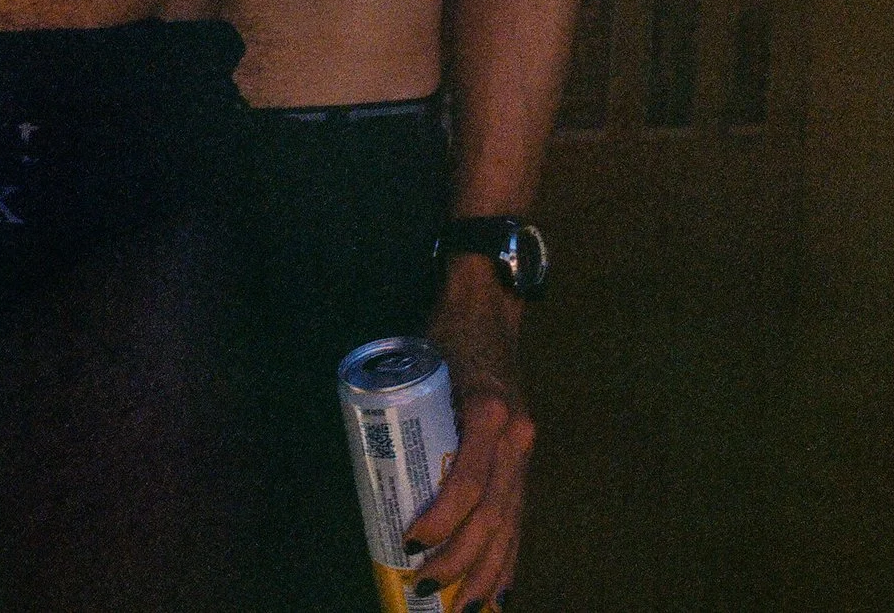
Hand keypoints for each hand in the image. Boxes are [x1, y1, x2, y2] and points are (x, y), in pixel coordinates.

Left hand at [407, 259, 532, 608]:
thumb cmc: (445, 336)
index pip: (469, 480)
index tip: (411, 541)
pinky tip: (499, 589)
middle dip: (460, 560)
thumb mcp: (419, 363)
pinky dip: (509, 556)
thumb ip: (401, 408)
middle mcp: (514, 434)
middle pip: (492, 514)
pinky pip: (519, 515)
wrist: (489, 310)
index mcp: (488, 410)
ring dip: (487, 572)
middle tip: (423, 585)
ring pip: (510, 523)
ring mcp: (524, 448)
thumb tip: (369, 463)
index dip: (442, 519)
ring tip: (463, 607)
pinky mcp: (524, 457)